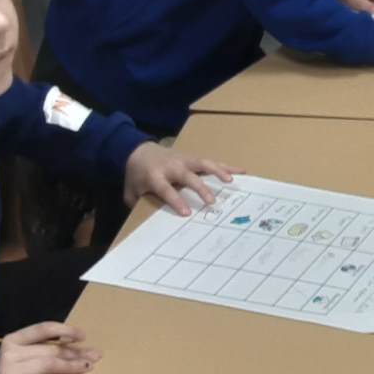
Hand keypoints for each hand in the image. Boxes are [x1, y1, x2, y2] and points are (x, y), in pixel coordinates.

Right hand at [0, 322, 97, 373]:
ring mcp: (6, 372)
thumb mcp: (34, 362)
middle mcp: (8, 353)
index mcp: (14, 340)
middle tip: (95, 357)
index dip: (66, 330)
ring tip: (87, 367)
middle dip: (75, 353)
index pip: (43, 329)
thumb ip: (51, 353)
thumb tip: (87, 351)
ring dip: (70, 366)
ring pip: (47, 364)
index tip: (84, 336)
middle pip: (50, 349)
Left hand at [124, 145, 242, 216]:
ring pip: (203, 164)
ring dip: (217, 172)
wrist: (138, 151)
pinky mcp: (193, 159)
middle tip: (212, 202)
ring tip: (231, 181)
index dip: (176, 201)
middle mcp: (172, 167)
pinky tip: (242, 172)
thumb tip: (146, 223)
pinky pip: (212, 162)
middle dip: (200, 188)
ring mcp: (184, 161)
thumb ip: (137, 204)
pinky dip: (227, 166)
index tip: (187, 213)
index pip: (166, 189)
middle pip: (188, 177)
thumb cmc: (137, 175)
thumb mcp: (132, 191)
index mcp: (155, 176)